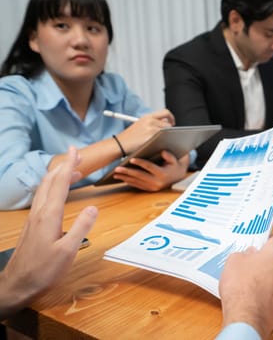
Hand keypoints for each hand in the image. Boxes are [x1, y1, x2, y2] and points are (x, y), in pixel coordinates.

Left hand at [0, 147, 97, 318]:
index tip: (76, 151)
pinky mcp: (32, 225)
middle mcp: (39, 212)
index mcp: (49, 216)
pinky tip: (58, 193)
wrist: (18, 284)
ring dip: (58, 176)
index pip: (60, 184)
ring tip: (72, 172)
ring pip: (45, 189)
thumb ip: (81, 228)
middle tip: (77, 156)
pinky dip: (53, 188)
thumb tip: (93, 207)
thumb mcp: (67, 251)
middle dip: (64, 166)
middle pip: (50, 182)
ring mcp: (34, 218)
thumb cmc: (44, 270)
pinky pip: (43, 198)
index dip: (69, 166)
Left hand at [113, 151, 189, 190]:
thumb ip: (169, 156)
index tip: (131, 159)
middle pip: (139, 176)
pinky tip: (122, 178)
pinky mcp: (150, 190)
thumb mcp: (175, 160)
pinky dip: (129, 182)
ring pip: (137, 182)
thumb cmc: (175, 166)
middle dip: (127, 172)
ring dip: (125, 178)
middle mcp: (157, 182)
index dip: (140, 163)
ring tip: (115, 174)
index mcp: (163, 174)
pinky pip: (138, 186)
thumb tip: (163, 152)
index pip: (149, 167)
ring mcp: (153, 187)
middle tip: (117, 169)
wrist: (179, 178)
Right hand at [117, 110, 174, 153]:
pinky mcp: (151, 137)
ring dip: (168, 136)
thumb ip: (152, 123)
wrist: (119, 144)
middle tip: (170, 135)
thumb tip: (165, 124)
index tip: (172, 124)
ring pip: (167, 132)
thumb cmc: (129, 138)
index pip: (165, 113)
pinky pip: (163, 139)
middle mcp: (150, 121)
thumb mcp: (140, 125)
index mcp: (147, 117)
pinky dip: (164, 141)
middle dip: (170, 130)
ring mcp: (151, 129)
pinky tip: (163, 145)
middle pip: (168, 124)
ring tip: (165, 141)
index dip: (171, 118)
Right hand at [219, 236, 272, 338]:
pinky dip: (264, 292)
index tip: (257, 244)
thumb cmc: (241, 287)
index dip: (264, 242)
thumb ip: (244, 254)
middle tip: (248, 265)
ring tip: (246, 283)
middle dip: (263, 262)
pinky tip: (250, 296)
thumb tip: (248, 255)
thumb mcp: (233, 261)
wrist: (246, 317)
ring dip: (264, 278)